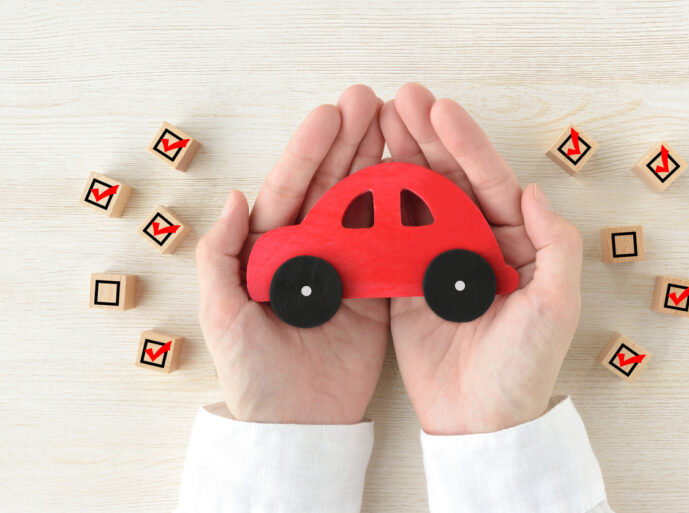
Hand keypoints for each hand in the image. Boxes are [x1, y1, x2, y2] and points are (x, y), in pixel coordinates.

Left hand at [196, 85, 388, 423]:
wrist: (297, 424)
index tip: (330, 115)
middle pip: (331, 188)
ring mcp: (346, 269)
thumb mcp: (222, 314)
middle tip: (370, 101)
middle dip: (349, 143)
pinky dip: (405, 215)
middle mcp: (310, 252)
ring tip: (398, 127)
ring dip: (379, 166)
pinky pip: (392, 246)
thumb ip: (221, 256)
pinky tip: (418, 182)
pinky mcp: (375, 292)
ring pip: (365, 208)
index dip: (308, 151)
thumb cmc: (251, 373)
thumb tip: (234, 196)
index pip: (290, 189)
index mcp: (270, 250)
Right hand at [380, 83, 582, 434]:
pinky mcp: (406, 284)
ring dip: (398, 161)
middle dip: (426, 138)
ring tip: (377, 124)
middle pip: (448, 181)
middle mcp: (474, 244)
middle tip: (399, 101)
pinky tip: (360, 176)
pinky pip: (389, 237)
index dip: (466, 144)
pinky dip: (375, 207)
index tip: (440, 110)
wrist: (479, 421)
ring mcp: (436, 261)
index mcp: (513, 243)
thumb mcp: (556, 308)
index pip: (489, 182)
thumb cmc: (524, 368)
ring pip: (416, 200)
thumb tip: (533, 191)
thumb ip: (553, 248)